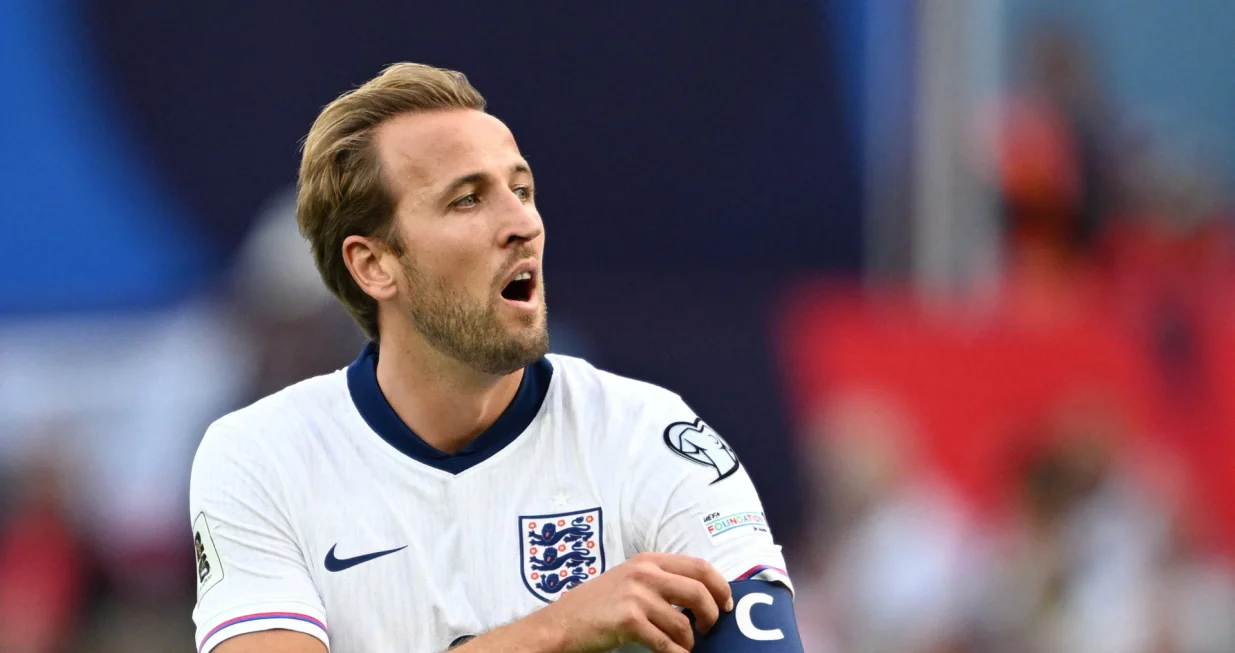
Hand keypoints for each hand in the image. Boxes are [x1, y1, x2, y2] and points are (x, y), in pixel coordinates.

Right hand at [531, 552, 732, 652]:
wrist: (562, 623)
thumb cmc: (598, 606)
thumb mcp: (630, 581)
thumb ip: (661, 581)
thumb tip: (701, 596)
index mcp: (648, 560)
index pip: (699, 566)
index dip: (720, 587)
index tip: (726, 605)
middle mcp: (644, 573)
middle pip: (699, 591)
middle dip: (712, 614)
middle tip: (710, 629)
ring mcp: (636, 595)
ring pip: (684, 622)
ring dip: (689, 641)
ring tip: (683, 646)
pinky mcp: (629, 619)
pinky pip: (666, 642)